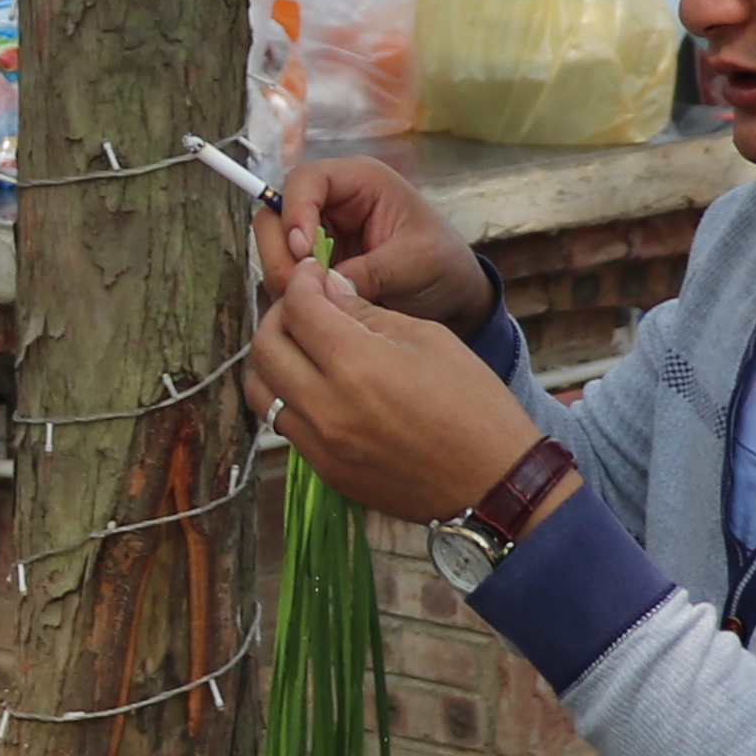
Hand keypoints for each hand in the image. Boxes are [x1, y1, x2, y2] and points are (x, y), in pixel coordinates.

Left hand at [248, 249, 552, 529]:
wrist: (494, 482)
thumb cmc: (473, 403)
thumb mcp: (427, 338)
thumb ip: (367, 312)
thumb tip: (326, 288)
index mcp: (356, 365)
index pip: (298, 310)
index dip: (302, 282)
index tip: (312, 272)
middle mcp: (326, 407)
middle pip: (264, 349)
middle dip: (278, 317)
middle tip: (302, 306)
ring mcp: (321, 445)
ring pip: (261, 392)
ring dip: (272, 361)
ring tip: (300, 346)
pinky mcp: (325, 471)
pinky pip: (285, 426)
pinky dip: (288, 397)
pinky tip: (317, 385)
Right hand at [269, 161, 492, 324]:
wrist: (452, 296)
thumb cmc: (444, 264)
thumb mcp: (416, 263)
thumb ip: (371, 270)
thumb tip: (325, 286)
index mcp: (361, 182)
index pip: (306, 180)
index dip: (295, 211)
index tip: (303, 251)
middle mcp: (333, 203)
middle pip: (277, 213)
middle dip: (283, 252)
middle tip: (303, 287)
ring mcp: (320, 235)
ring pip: (274, 247)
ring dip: (285, 276)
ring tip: (317, 302)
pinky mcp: (314, 266)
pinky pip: (285, 275)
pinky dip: (292, 294)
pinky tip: (319, 310)